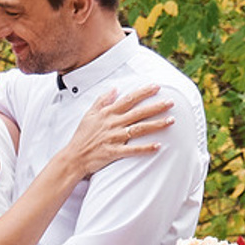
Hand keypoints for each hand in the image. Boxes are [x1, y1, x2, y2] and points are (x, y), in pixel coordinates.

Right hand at [57, 81, 174, 184]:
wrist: (74, 157)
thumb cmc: (82, 136)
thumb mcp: (89, 114)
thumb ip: (102, 100)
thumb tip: (114, 89)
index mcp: (108, 113)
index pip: (129, 99)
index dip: (143, 92)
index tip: (156, 87)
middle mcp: (113, 124)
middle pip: (138, 112)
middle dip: (156, 106)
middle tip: (171, 102)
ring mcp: (114, 138)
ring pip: (139, 129)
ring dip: (156, 125)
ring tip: (171, 120)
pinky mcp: (114, 152)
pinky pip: (133, 150)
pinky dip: (145, 148)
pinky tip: (158, 146)